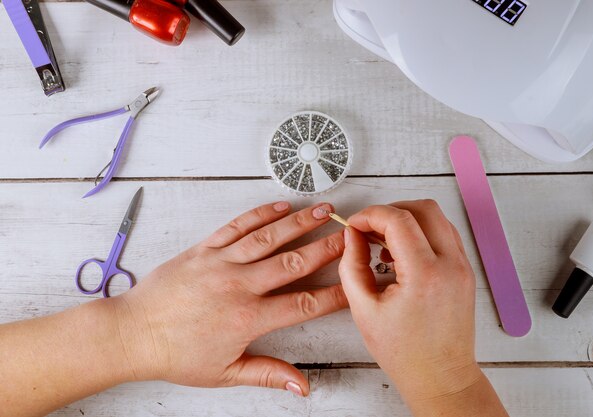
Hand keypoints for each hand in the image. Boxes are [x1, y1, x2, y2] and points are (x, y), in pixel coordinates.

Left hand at [115, 201, 346, 395]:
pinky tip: (280, 207)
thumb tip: (303, 385)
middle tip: (350, 235)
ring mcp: (220, 263)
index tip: (354, 284)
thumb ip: (268, 374)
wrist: (132, 333)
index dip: (334, 294)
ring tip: (324, 210)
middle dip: (327, 247)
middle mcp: (238, 286)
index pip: (303, 304)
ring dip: (299, 223)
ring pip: (268, 238)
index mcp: (247, 319)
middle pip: (293, 262)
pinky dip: (260, 214)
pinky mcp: (204, 249)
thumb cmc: (175, 355)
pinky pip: (237, 226)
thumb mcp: (224, 373)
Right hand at [338, 200, 506, 415]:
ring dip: (407, 220)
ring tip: (383, 243)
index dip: (370, 215)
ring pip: (437, 218)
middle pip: (423, 208)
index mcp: (424, 274)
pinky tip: (401, 254)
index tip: (354, 225)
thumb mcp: (364, 309)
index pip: (398, 220)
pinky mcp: (465, 271)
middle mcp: (450, 265)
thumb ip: (352, 265)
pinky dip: (421, 233)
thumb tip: (352, 235)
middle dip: (390, 211)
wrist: (441, 377)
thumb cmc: (404, 352)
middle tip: (368, 229)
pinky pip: (444, 234)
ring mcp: (462, 266)